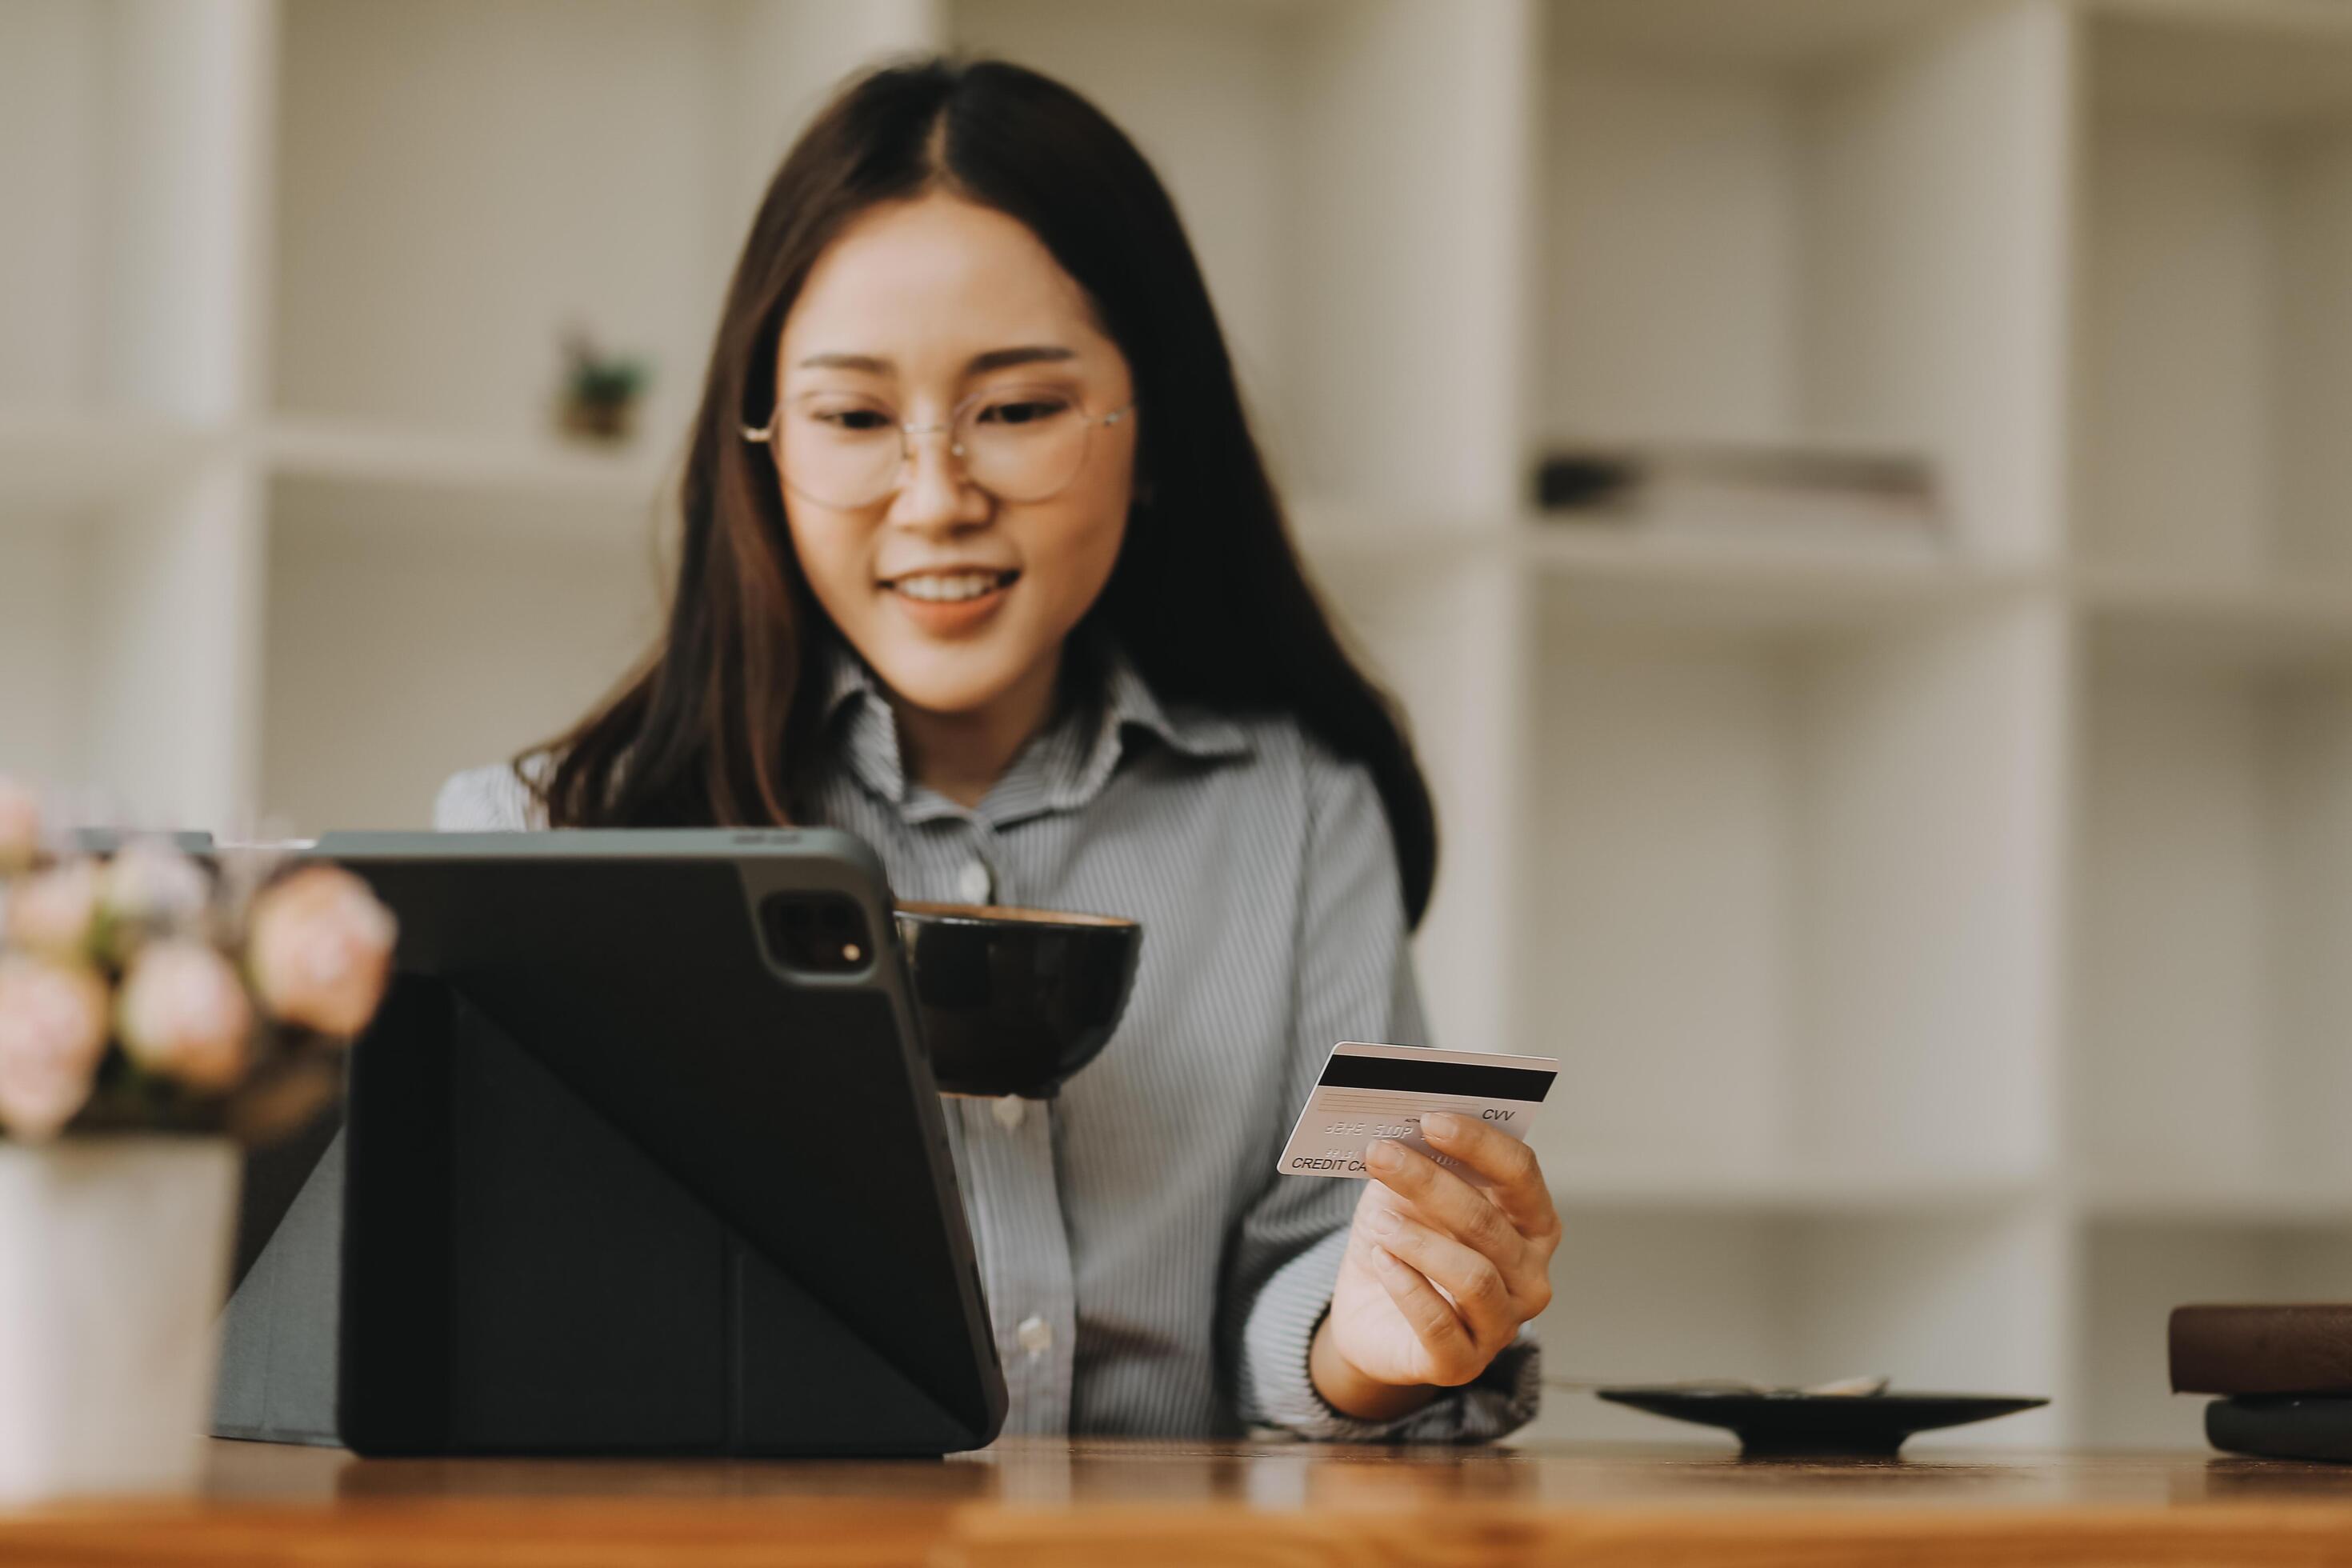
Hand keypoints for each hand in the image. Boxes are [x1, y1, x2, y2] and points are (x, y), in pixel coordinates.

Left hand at [1310, 1112, 1558, 1418]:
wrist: (1371, 1316)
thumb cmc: (1402, 1243)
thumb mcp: (1407, 1194)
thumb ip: (1417, 1160)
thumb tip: (1401, 1122)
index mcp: (1532, 1223)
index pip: (1521, 1174)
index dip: (1479, 1142)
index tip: (1430, 1118)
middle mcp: (1530, 1277)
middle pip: (1488, 1221)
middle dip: (1430, 1182)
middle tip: (1381, 1154)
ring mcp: (1502, 1325)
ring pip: (1473, 1276)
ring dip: (1418, 1241)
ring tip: (1377, 1219)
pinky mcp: (1462, 1363)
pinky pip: (1440, 1326)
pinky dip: (1408, 1288)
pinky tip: (1381, 1260)